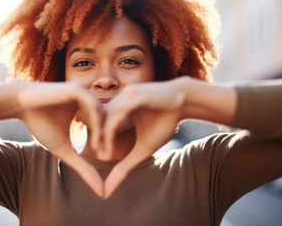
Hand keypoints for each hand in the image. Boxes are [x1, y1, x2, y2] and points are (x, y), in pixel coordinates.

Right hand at [17, 82, 103, 196]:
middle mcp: (88, 98)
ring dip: (104, 132)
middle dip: (108, 139)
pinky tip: (95, 138)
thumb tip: (100, 191)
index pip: (104, 125)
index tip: (104, 159)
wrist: (20, 104)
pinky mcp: (78, 89)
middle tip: (106, 157)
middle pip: (108, 119)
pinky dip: (97, 122)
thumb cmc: (39, 123)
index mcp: (86, 109)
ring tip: (99, 150)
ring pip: (103, 113)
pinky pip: (94, 106)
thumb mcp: (63, 149)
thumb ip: (82, 166)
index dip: (106, 142)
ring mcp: (84, 92)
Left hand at [101, 79, 186, 197]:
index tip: (102, 158)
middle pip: (98, 119)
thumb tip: (111, 188)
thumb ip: (127, 164)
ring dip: (101, 136)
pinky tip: (110, 142)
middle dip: (96, 139)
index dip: (98, 140)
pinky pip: (117, 113)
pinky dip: (111, 128)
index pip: (101, 123)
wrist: (185, 102)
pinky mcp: (134, 94)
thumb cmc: (166, 121)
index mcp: (120, 106)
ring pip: (105, 116)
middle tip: (99, 158)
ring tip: (104, 155)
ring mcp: (125, 94)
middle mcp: (120, 98)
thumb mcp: (145, 147)